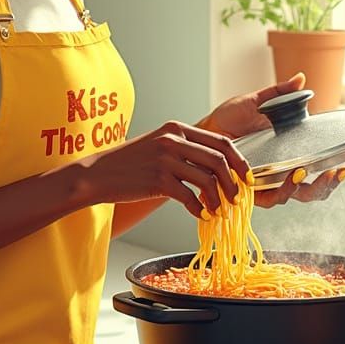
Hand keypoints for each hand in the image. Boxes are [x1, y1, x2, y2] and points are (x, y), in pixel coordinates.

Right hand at [81, 120, 251, 219]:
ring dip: (218, 199)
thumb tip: (215, 168)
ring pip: (207, 179)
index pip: (221, 141)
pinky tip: (200, 215)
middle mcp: (173, 139)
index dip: (240, 160)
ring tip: (218, 210)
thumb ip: (184, 150)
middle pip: (219, 160)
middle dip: (234, 182)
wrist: (98, 173)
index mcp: (177, 128)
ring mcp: (165, 159)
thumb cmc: (129, 163)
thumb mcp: (158, 146)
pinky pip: (189, 196)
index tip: (246, 177)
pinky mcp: (158, 179)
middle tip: (237, 198)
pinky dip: (199, 209)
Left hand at [198, 71, 344, 207]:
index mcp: (286, 156)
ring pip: (292, 197)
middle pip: (310, 191)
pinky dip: (283, 189)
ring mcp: (264, 182)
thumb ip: (280, 93)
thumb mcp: (257, 101)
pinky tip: (291, 176)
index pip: (316, 172)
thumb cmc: (228, 117)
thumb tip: (302, 78)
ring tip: (309, 171)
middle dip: (327, 185)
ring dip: (306, 187)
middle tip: (337, 172)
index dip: (332, 175)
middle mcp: (278, 174)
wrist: (205, 129)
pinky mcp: (248, 189)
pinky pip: (269, 198)